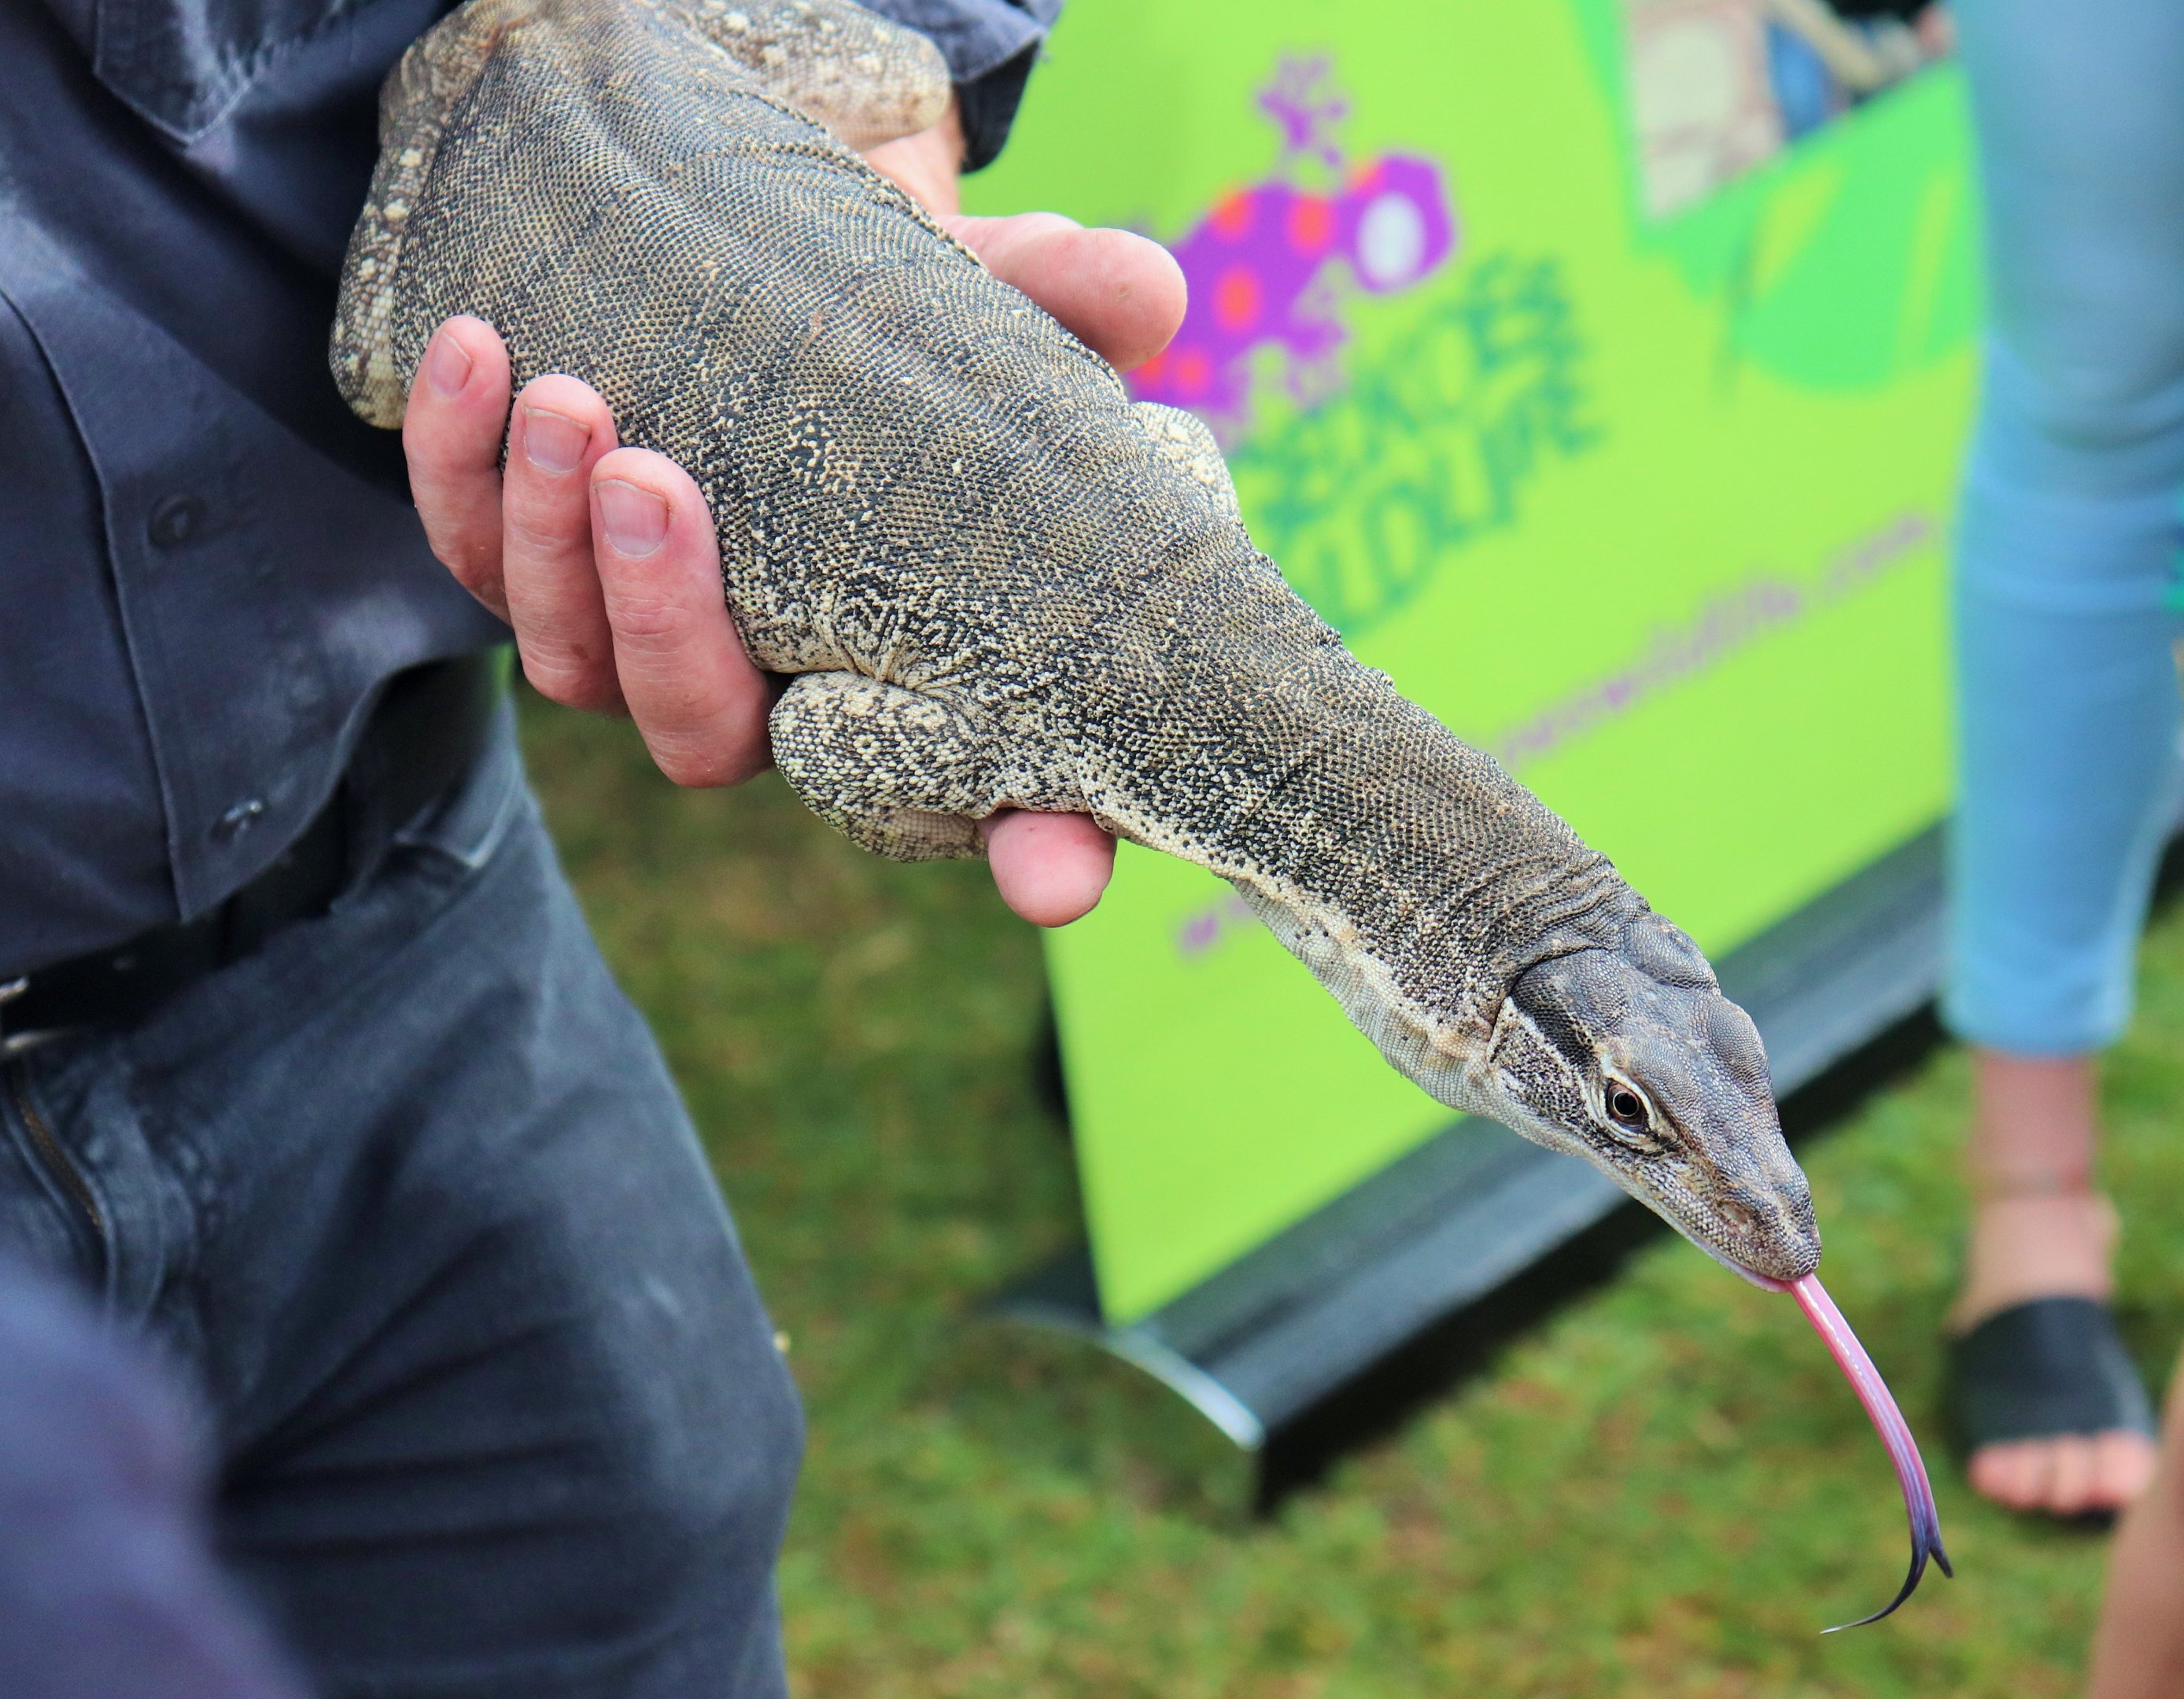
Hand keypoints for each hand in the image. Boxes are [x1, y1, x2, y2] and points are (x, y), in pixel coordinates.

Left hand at [402, 102, 1185, 924]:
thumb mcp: (998, 303)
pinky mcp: (541, 560)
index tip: (1055, 869)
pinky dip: (456, 467)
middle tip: (656, 483)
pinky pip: (472, 555)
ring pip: (568, 659)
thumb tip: (1141, 291)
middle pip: (701, 735)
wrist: (777, 267)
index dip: (1033, 845)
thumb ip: (1067, 302)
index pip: (991, 792)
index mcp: (909, 667)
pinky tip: (476, 348)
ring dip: (546, 540)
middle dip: (665, 623)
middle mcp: (772, 687)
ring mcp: (642, 636)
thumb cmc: (912, 326)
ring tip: (567, 400)